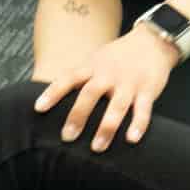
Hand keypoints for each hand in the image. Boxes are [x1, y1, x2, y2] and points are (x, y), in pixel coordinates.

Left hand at [34, 27, 180, 151]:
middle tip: (67, 137)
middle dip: (78, 116)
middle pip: (90, 94)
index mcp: (92, 66)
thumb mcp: (96, 60)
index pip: (69, 78)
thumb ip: (79, 76)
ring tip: (97, 147)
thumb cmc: (118, 57)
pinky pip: (143, 110)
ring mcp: (129, 82)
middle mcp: (108, 74)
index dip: (53, 92)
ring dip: (106, 127)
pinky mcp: (148, 90)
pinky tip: (131, 139)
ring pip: (116, 106)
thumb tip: (51, 96)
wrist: (151, 42)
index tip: (39, 109)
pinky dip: (138, 124)